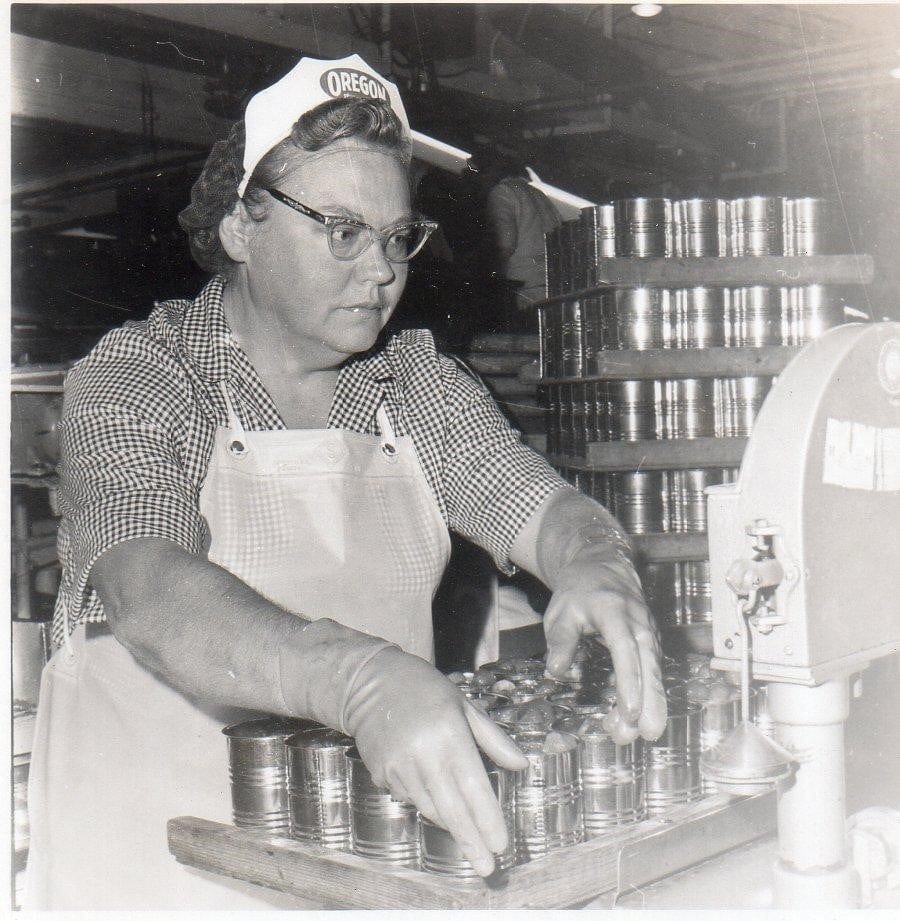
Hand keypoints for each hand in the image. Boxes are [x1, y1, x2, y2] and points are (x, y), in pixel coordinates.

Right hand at [342, 647, 528, 875]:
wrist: (371, 682)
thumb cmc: (425, 689)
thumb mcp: (464, 705)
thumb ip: (493, 738)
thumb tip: (521, 765)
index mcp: (449, 736)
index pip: (473, 788)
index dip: (488, 820)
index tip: (500, 845)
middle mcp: (423, 756)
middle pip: (452, 810)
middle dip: (471, 842)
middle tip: (487, 868)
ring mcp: (399, 767)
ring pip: (430, 809)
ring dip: (450, 823)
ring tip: (466, 833)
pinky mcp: (381, 773)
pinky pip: (409, 798)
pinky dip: (425, 802)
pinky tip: (430, 789)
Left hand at [543, 555, 666, 742]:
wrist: (604, 566)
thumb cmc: (579, 590)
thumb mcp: (562, 611)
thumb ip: (561, 640)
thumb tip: (556, 670)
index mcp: (615, 613)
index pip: (626, 650)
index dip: (630, 682)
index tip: (629, 711)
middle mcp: (639, 624)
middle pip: (649, 667)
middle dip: (649, 703)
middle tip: (643, 734)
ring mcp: (648, 634)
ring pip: (653, 673)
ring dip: (648, 705)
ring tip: (632, 735)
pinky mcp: (649, 643)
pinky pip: (650, 671)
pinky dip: (645, 695)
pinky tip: (629, 718)